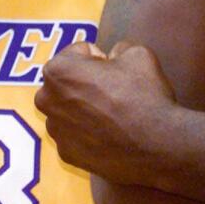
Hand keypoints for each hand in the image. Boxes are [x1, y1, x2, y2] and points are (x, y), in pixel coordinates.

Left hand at [36, 42, 175, 182]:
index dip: (101, 59)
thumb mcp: (137, 53)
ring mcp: (55, 131)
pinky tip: (110, 135)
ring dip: (84, 108)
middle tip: (114, 92)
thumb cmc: (143, 95)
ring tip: (113, 116)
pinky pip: (75, 134)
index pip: (78, 52)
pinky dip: (88, 132)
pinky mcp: (66, 154)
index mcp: (58, 70)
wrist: (157, 146)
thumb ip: (118, 49)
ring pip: (68, 109)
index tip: (116, 71)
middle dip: (85, 82)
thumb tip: (114, 56)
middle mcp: (46, 100)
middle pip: (67, 81)